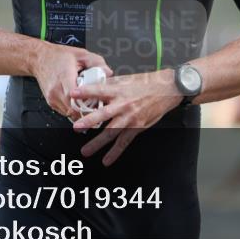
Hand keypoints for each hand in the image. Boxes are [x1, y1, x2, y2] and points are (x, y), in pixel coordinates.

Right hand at [28, 43, 111, 118]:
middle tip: (96, 105)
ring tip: (88, 102)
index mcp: (64, 76)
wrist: (39, 58)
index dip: (87, 103)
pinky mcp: (51, 102)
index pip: (74, 97)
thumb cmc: (58, 56)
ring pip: (69, 113)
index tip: (97, 102)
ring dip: (80, 110)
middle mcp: (56, 89)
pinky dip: (73, 109)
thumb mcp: (81, 54)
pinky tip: (79, 101)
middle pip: (73, 108)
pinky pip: (65, 111)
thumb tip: (108, 73)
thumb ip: (97, 63)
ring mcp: (52, 97)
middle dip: (87, 109)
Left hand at [68, 69, 183, 165]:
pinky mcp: (137, 127)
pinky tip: (106, 160)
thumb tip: (91, 86)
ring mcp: (130, 118)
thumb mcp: (125, 78)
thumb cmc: (146, 83)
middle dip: (89, 122)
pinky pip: (124, 142)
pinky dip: (115, 152)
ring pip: (111, 132)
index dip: (85, 92)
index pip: (99, 90)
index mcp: (118, 90)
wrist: (166, 90)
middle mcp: (123, 104)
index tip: (73, 94)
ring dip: (97, 143)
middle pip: (103, 114)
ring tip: (86, 151)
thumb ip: (109, 84)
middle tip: (76, 128)